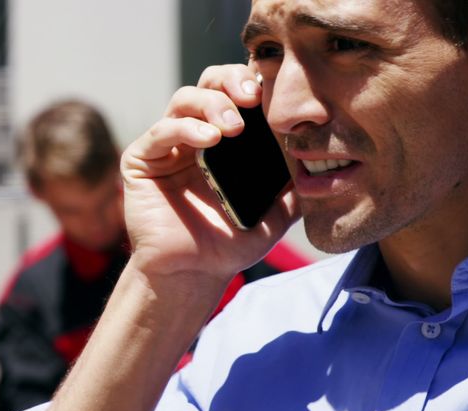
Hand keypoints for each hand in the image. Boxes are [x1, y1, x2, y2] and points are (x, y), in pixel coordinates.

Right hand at [121, 64, 299, 283]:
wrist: (195, 273)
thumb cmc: (231, 242)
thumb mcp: (276, 208)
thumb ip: (296, 180)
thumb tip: (326, 153)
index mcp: (225, 139)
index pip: (238, 93)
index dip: (254, 82)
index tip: (275, 92)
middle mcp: (194, 134)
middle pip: (209, 83)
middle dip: (232, 81)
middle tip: (253, 97)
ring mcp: (166, 145)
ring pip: (185, 98)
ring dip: (213, 104)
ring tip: (234, 127)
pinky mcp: (141, 159)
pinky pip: (162, 130)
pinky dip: (187, 128)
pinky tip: (210, 139)